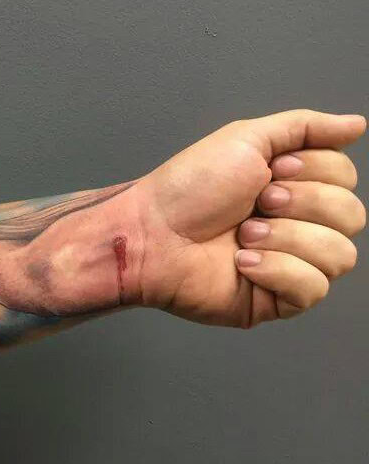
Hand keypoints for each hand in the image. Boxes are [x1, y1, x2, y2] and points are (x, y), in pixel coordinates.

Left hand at [132, 109, 365, 326]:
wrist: (151, 232)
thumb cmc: (187, 189)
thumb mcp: (246, 140)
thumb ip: (304, 127)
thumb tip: (356, 125)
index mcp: (293, 187)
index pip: (346, 178)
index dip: (314, 172)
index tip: (272, 170)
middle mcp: (297, 225)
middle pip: (352, 216)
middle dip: (300, 203)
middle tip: (255, 203)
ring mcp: (289, 265)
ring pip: (340, 255)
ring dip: (286, 238)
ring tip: (243, 235)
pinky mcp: (275, 301)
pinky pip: (312, 289)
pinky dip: (277, 270)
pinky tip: (242, 262)